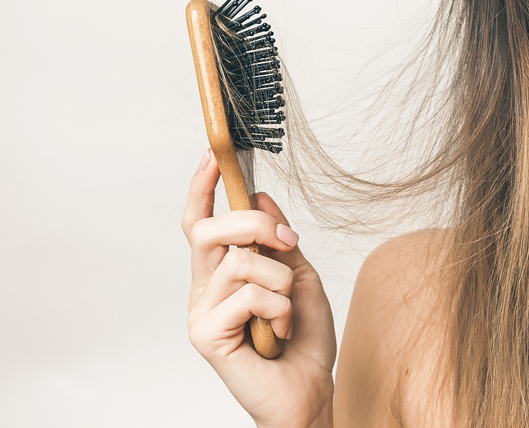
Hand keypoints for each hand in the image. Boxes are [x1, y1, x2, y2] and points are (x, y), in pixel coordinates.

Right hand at [183, 149, 336, 427]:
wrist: (310, 390)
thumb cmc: (304, 338)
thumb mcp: (300, 276)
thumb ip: (278, 240)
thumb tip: (260, 196)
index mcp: (222, 272)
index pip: (200, 222)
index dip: (202, 188)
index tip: (212, 156)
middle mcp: (204, 288)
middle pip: (209, 230)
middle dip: (254, 225)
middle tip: (288, 243)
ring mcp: (201, 312)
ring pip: (238, 262)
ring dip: (280, 281)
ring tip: (288, 310)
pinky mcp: (206, 335)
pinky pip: (246, 296)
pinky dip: (278, 309)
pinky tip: (281, 332)